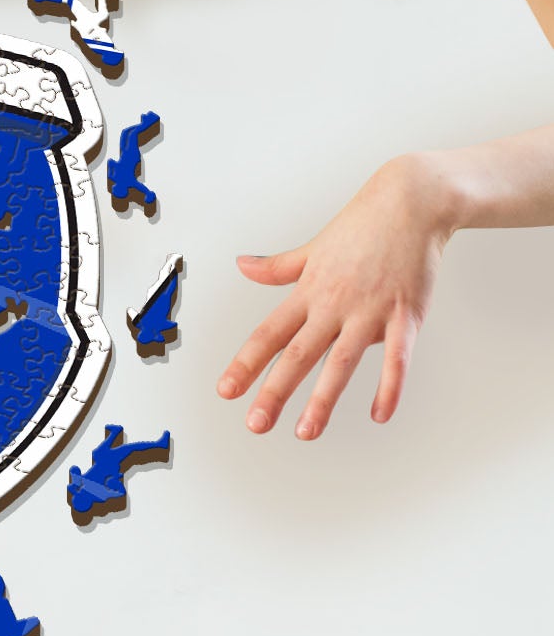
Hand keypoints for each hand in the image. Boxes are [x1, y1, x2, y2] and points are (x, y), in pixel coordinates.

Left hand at [218, 154, 455, 438]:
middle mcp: (333, 304)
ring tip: (305, 431)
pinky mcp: (406, 315)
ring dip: (323, 399)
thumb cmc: (361, 226)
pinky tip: (380, 413)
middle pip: (297, 354)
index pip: (269, 333)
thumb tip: (243, 265)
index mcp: (308, 291)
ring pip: (341, 362)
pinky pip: (397, 357)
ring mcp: (369, 311)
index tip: (227, 389)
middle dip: (274, 391)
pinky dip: (389, 386)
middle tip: (256, 423)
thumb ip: (278, 266)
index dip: (246, 363)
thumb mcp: (312, 248)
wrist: (408, 204)